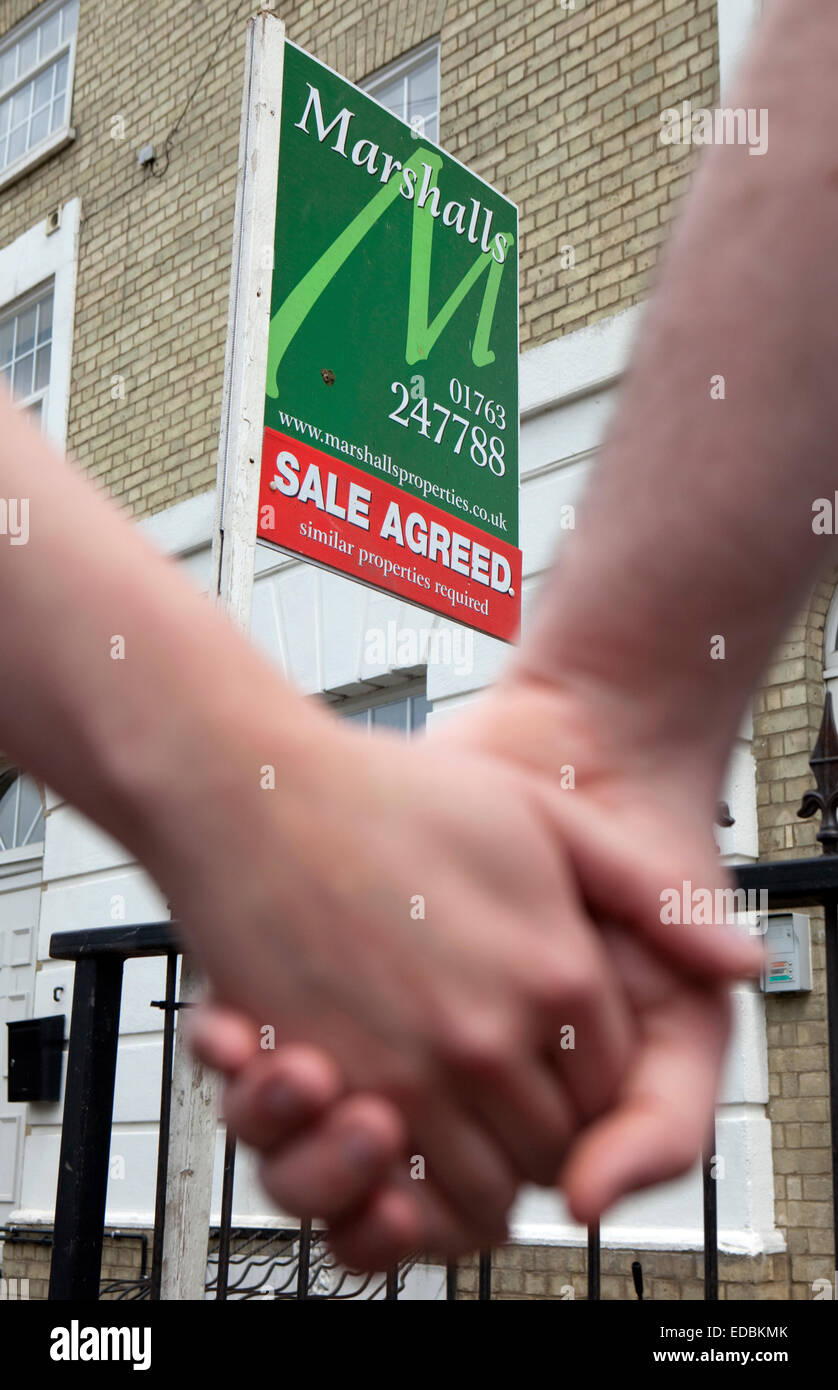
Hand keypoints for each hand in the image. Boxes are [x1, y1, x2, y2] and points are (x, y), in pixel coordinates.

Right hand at [187, 671, 758, 1266]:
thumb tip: (745, 964)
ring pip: (481, 1187)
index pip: (613, 1091)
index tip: (561, 1069)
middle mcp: (492, 1037)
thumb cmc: (393, 794)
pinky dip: (411, 1178)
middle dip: (543, 1138)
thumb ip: (656, 899)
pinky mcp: (329, 1089)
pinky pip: (395, 1184)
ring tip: (465, 1123)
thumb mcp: (549, 818)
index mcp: (558, 973)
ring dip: (482, 1172)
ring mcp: (407, 1070)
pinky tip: (403, 1125)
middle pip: (551, 1149)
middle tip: (515, 1105)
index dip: (592, 1089)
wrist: (257, 791)